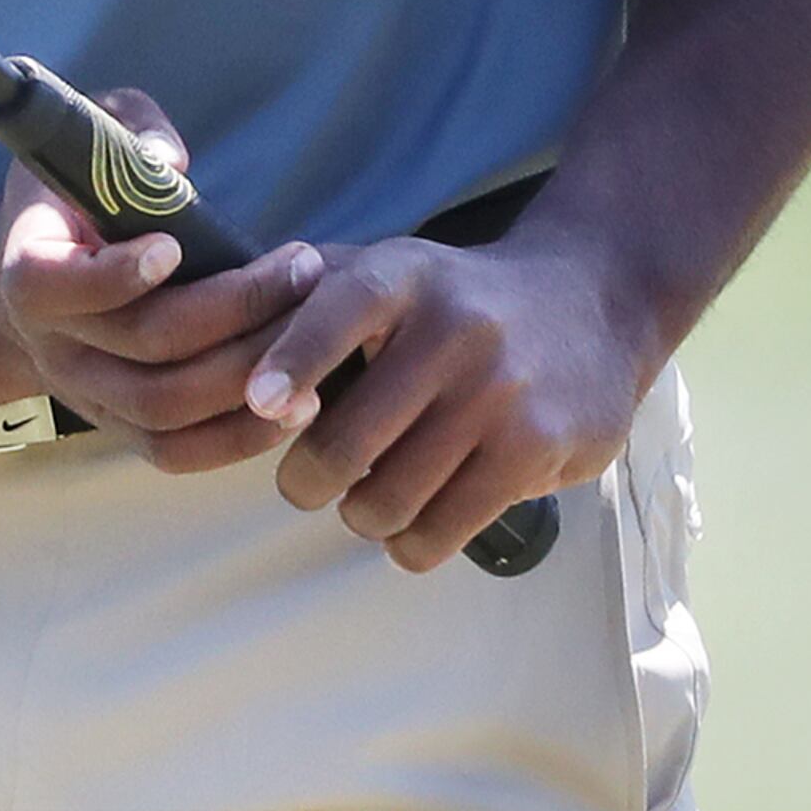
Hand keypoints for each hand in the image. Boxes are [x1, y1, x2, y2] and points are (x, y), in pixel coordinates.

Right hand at [0, 88, 326, 474]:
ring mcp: (86, 395)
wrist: (39, 272)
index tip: (174, 246)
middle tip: (302, 268)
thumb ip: (130, 129)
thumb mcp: (89, 135)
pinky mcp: (121, 428)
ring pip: (166, 410)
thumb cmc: (73, 191)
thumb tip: (170, 164)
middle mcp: (50, 344)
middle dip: (234, 309)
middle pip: (143, 347)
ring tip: (313, 330)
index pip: (59, 285)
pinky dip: (240, 438)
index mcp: (28, 269)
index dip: (116, 275)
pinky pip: (177, 453)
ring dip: (249, 374)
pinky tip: (299, 401)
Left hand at [239, 234, 649, 570]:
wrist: (591, 304)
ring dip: (362, 515)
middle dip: (310, 479)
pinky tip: (415, 521)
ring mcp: (499, 392)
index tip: (259, 404)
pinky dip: (411, 542)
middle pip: (347, 440)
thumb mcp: (393, 269)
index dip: (292, 362)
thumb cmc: (460, 299)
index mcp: (404, 277)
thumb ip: (309, 296)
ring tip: (368, 500)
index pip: (337, 315)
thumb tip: (220, 340)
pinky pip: (441, 530)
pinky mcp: (536, 450)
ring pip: (388, 497)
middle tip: (311, 481)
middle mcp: (453, 328)